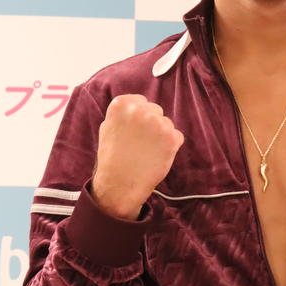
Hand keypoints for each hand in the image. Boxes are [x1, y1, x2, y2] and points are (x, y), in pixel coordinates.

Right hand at [91, 94, 183, 219]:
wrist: (120, 183)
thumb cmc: (112, 158)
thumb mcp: (108, 127)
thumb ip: (124, 113)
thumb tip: (139, 104)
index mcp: (122, 104)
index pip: (140, 101)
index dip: (138, 118)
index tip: (133, 131)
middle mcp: (140, 110)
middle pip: (155, 111)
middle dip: (151, 125)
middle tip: (140, 144)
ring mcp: (158, 123)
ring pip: (166, 124)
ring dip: (161, 136)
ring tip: (146, 152)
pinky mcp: (172, 137)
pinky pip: (176, 137)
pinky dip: (170, 147)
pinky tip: (156, 157)